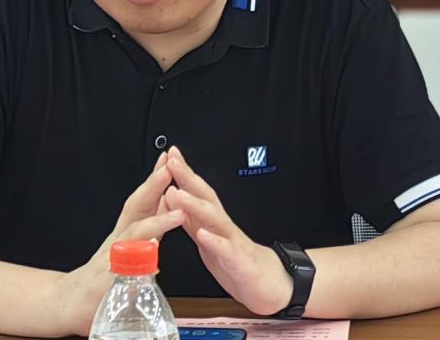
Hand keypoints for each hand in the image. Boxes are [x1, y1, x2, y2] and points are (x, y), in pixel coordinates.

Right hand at [56, 152, 182, 335]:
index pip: (142, 200)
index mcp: (126, 233)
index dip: (155, 180)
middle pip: (134, 208)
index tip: (168, 159)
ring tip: (176, 214)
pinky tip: (152, 250)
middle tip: (168, 169)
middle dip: (152, 187)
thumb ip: (149, 231)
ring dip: (156, 222)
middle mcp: (118, 240)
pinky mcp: (108, 281)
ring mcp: (112, 258)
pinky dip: (139, 258)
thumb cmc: (102, 278)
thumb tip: (170, 210)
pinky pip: (126, 267)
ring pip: (134, 235)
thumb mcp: (130, 250)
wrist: (68, 303)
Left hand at [163, 146, 293, 316]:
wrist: (269, 285)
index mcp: (214, 221)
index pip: (198, 192)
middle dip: (188, 178)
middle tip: (173, 162)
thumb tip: (172, 196)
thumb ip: (190, 219)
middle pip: (206, 197)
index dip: (183, 174)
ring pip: (215, 219)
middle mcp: (224, 226)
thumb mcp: (206, 238)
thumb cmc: (236, 261)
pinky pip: (226, 250)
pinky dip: (214, 241)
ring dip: (197, 205)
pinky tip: (203, 234)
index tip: (170, 155)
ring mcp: (232, 241)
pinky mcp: (238, 261)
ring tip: (180, 193)